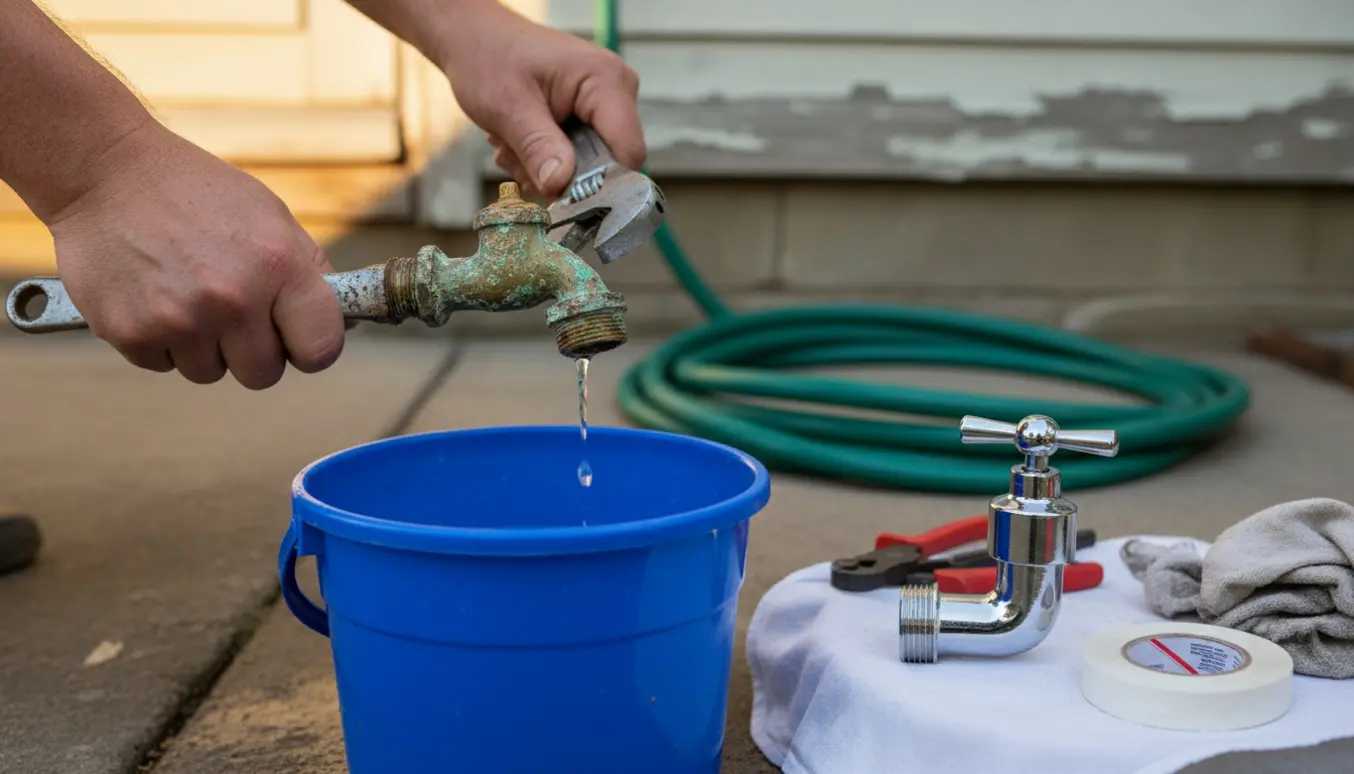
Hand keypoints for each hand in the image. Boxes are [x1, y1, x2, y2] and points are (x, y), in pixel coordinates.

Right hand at [45, 122, 346, 389]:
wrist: (105, 171)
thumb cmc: (198, 193)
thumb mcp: (271, 218)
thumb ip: (309, 274)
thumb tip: (343, 326)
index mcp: (278, 265)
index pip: (321, 349)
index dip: (311, 348)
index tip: (297, 337)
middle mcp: (232, 298)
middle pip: (264, 374)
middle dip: (253, 350)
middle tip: (233, 311)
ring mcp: (179, 319)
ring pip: (210, 373)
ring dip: (203, 346)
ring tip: (187, 292)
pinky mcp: (131, 333)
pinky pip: (164, 365)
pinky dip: (160, 340)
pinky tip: (153, 294)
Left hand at [441, 3, 644, 196]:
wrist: (474, 38)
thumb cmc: (489, 57)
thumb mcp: (507, 106)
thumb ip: (538, 147)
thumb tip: (560, 186)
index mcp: (606, 80)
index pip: (628, 151)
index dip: (601, 183)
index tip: (560, 194)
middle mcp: (615, 91)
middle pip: (608, 162)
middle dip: (561, 174)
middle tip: (518, 158)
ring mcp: (604, 104)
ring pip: (588, 164)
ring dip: (546, 167)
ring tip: (512, 144)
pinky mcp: (589, 115)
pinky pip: (577, 155)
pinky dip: (545, 158)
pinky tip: (520, 141)